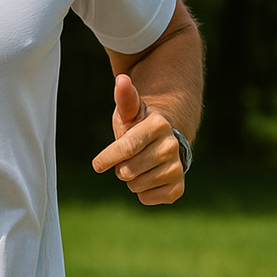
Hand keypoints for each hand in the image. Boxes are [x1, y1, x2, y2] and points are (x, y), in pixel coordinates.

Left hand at [92, 74, 184, 204]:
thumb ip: (125, 98)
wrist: (163, 141)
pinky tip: (147, 180)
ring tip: (138, 166)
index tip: (97, 165)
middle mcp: (172, 146)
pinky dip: (144, 193)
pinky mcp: (179, 186)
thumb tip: (121, 78)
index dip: (109, 157)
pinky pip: (152, 198)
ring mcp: (178, 167)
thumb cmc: (138, 125)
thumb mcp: (129, 112)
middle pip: (129, 170)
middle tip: (127, 159)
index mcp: (158, 126)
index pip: (127, 147)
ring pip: (137, 185)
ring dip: (131, 180)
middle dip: (120, 167)